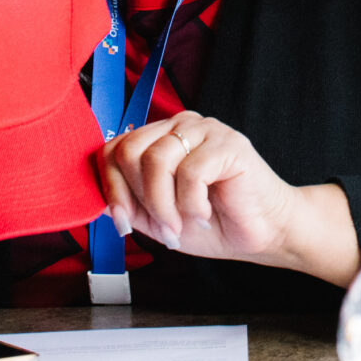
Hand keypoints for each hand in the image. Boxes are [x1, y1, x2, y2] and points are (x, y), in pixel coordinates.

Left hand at [97, 112, 359, 285]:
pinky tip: (205, 214)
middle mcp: (180, 126)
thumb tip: (96, 199)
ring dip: (165, 206)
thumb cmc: (213, 222)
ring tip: (182, 225)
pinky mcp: (228, 144)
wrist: (264, 234)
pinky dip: (192, 204)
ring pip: (157, 160)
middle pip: (130, 150)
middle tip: (162, 228)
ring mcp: (205, 130)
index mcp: (159, 138)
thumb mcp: (159, 217)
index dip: (111, 189)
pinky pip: (191, 172)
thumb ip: (130, 202)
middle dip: (139, 199)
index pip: (113, 149)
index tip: (124, 225)